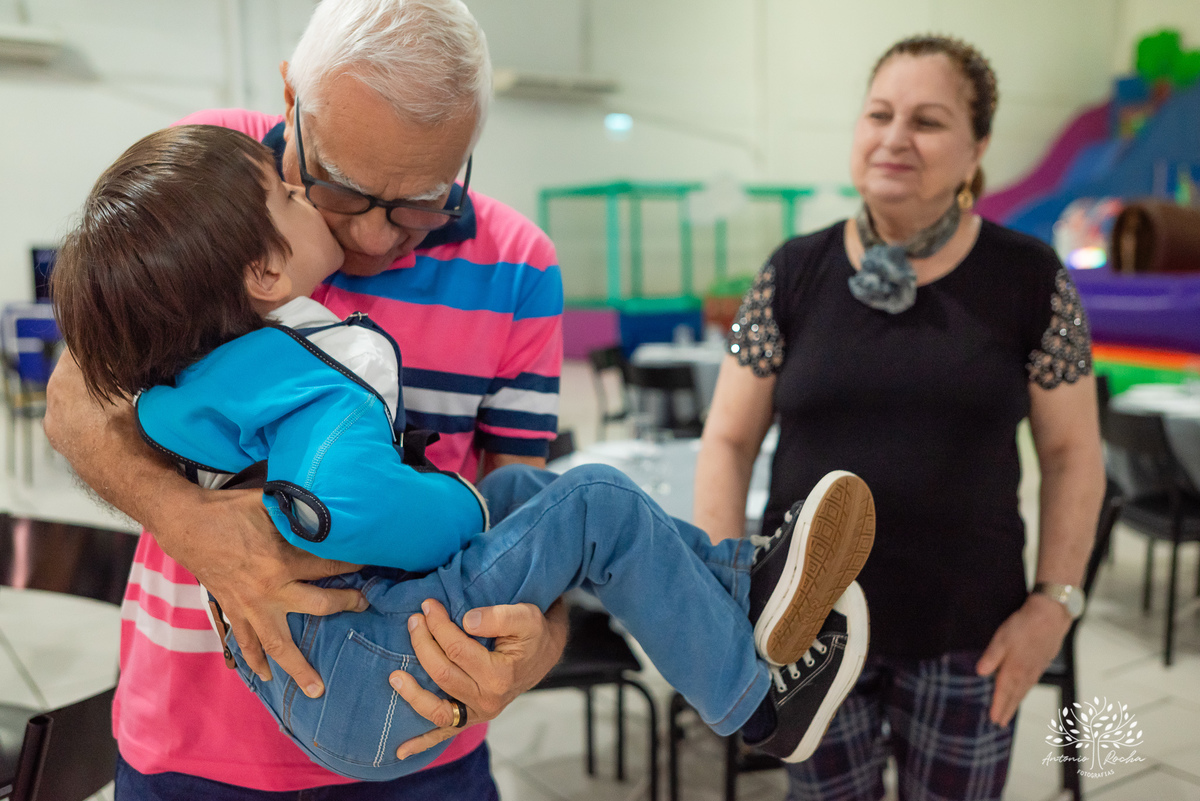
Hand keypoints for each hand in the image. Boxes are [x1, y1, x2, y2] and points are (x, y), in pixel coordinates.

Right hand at [165, 488, 365, 695]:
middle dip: (346, 605)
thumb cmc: (230, 510)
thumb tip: (328, 508)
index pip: (329, 567)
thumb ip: (298, 513)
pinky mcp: (234, 611)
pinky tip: (266, 676)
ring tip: (316, 690)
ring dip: (299, 667)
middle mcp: (269, 590)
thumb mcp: (269, 504)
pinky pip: (246, 642)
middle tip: (363, 606)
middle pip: (318, 606)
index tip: (371, 562)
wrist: (187, 525)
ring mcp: (250, 606)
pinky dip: (255, 660)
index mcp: (282, 561)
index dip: (353, 565)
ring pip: (279, 644)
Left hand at [388, 598, 567, 759]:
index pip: (457, 649)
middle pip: (442, 673)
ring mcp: (478, 713)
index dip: (439, 625)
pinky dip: (422, 743)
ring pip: (437, 709)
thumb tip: (466, 620)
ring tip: (394, 676)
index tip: (428, 606)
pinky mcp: (471, 719)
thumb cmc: (533, 634)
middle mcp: (489, 699)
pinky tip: (400, 750)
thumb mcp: (526, 616)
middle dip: (422, 643)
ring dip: (412, 693)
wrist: (542, 655)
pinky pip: (444, 734)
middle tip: (414, 620)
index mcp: (501, 674)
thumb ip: (499, 616)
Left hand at [976, 594, 1072, 725]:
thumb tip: (980, 673)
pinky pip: (1031, 683)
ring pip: (1024, 690)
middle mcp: (1026, 673)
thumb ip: (991, 656)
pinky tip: (1023, 690)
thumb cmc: (1025, 625)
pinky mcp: (1042, 662)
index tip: (994, 720)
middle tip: (1001, 723)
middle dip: (1007, 709)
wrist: (1051, 616)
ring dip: (1016, 702)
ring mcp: (1036, 669)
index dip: (998, 706)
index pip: (1003, 692)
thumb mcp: (1002, 638)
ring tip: (1010, 711)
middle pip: (1015, 696)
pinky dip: (1025, 691)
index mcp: (1014, 669)